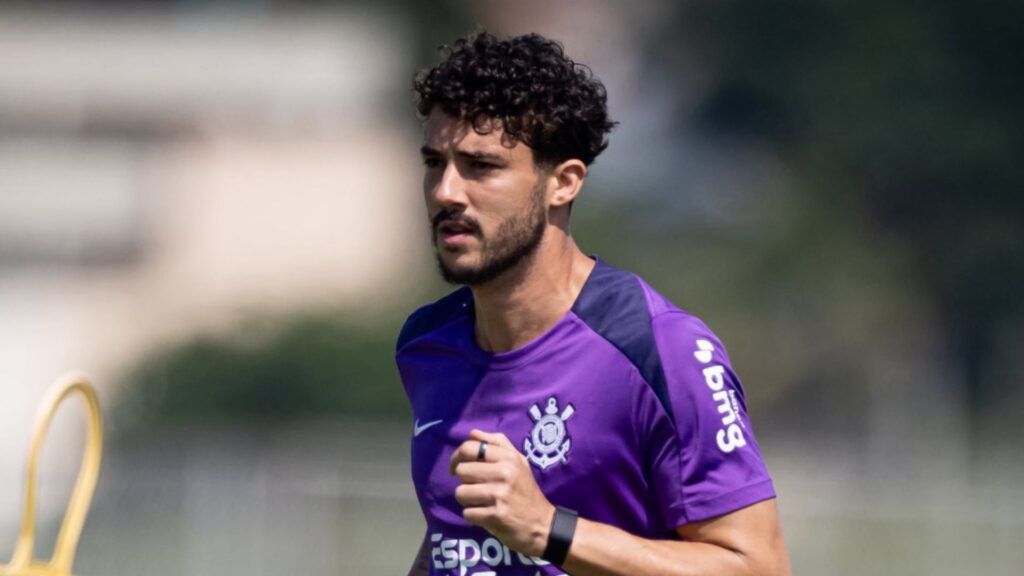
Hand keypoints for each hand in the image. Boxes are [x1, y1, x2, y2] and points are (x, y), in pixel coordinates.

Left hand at [449, 429, 555, 556]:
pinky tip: (485, 515)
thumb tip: (472, 433)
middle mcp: (504, 473)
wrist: (542, 524)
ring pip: (461, 492)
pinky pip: (467, 513)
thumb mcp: (518, 462)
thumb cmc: (526, 490)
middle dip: (464, 481)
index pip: (469, 448)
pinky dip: (473, 516)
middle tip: (475, 487)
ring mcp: (499, 494)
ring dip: (467, 500)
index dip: (456, 457)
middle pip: (462, 470)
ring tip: (480, 501)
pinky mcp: (495, 516)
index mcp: (508, 457)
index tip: (456, 467)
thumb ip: (497, 444)